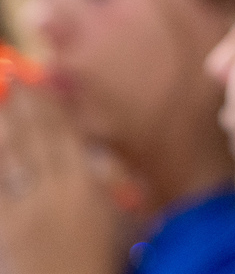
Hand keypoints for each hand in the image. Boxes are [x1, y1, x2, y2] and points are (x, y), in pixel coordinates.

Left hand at [0, 82, 125, 273]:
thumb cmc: (104, 263)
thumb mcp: (121, 222)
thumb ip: (111, 187)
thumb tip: (102, 159)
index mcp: (84, 186)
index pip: (65, 136)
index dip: (53, 108)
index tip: (44, 84)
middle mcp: (51, 190)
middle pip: (35, 139)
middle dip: (25, 107)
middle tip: (15, 79)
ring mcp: (22, 210)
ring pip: (9, 159)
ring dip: (4, 129)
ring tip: (1, 106)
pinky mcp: (4, 228)